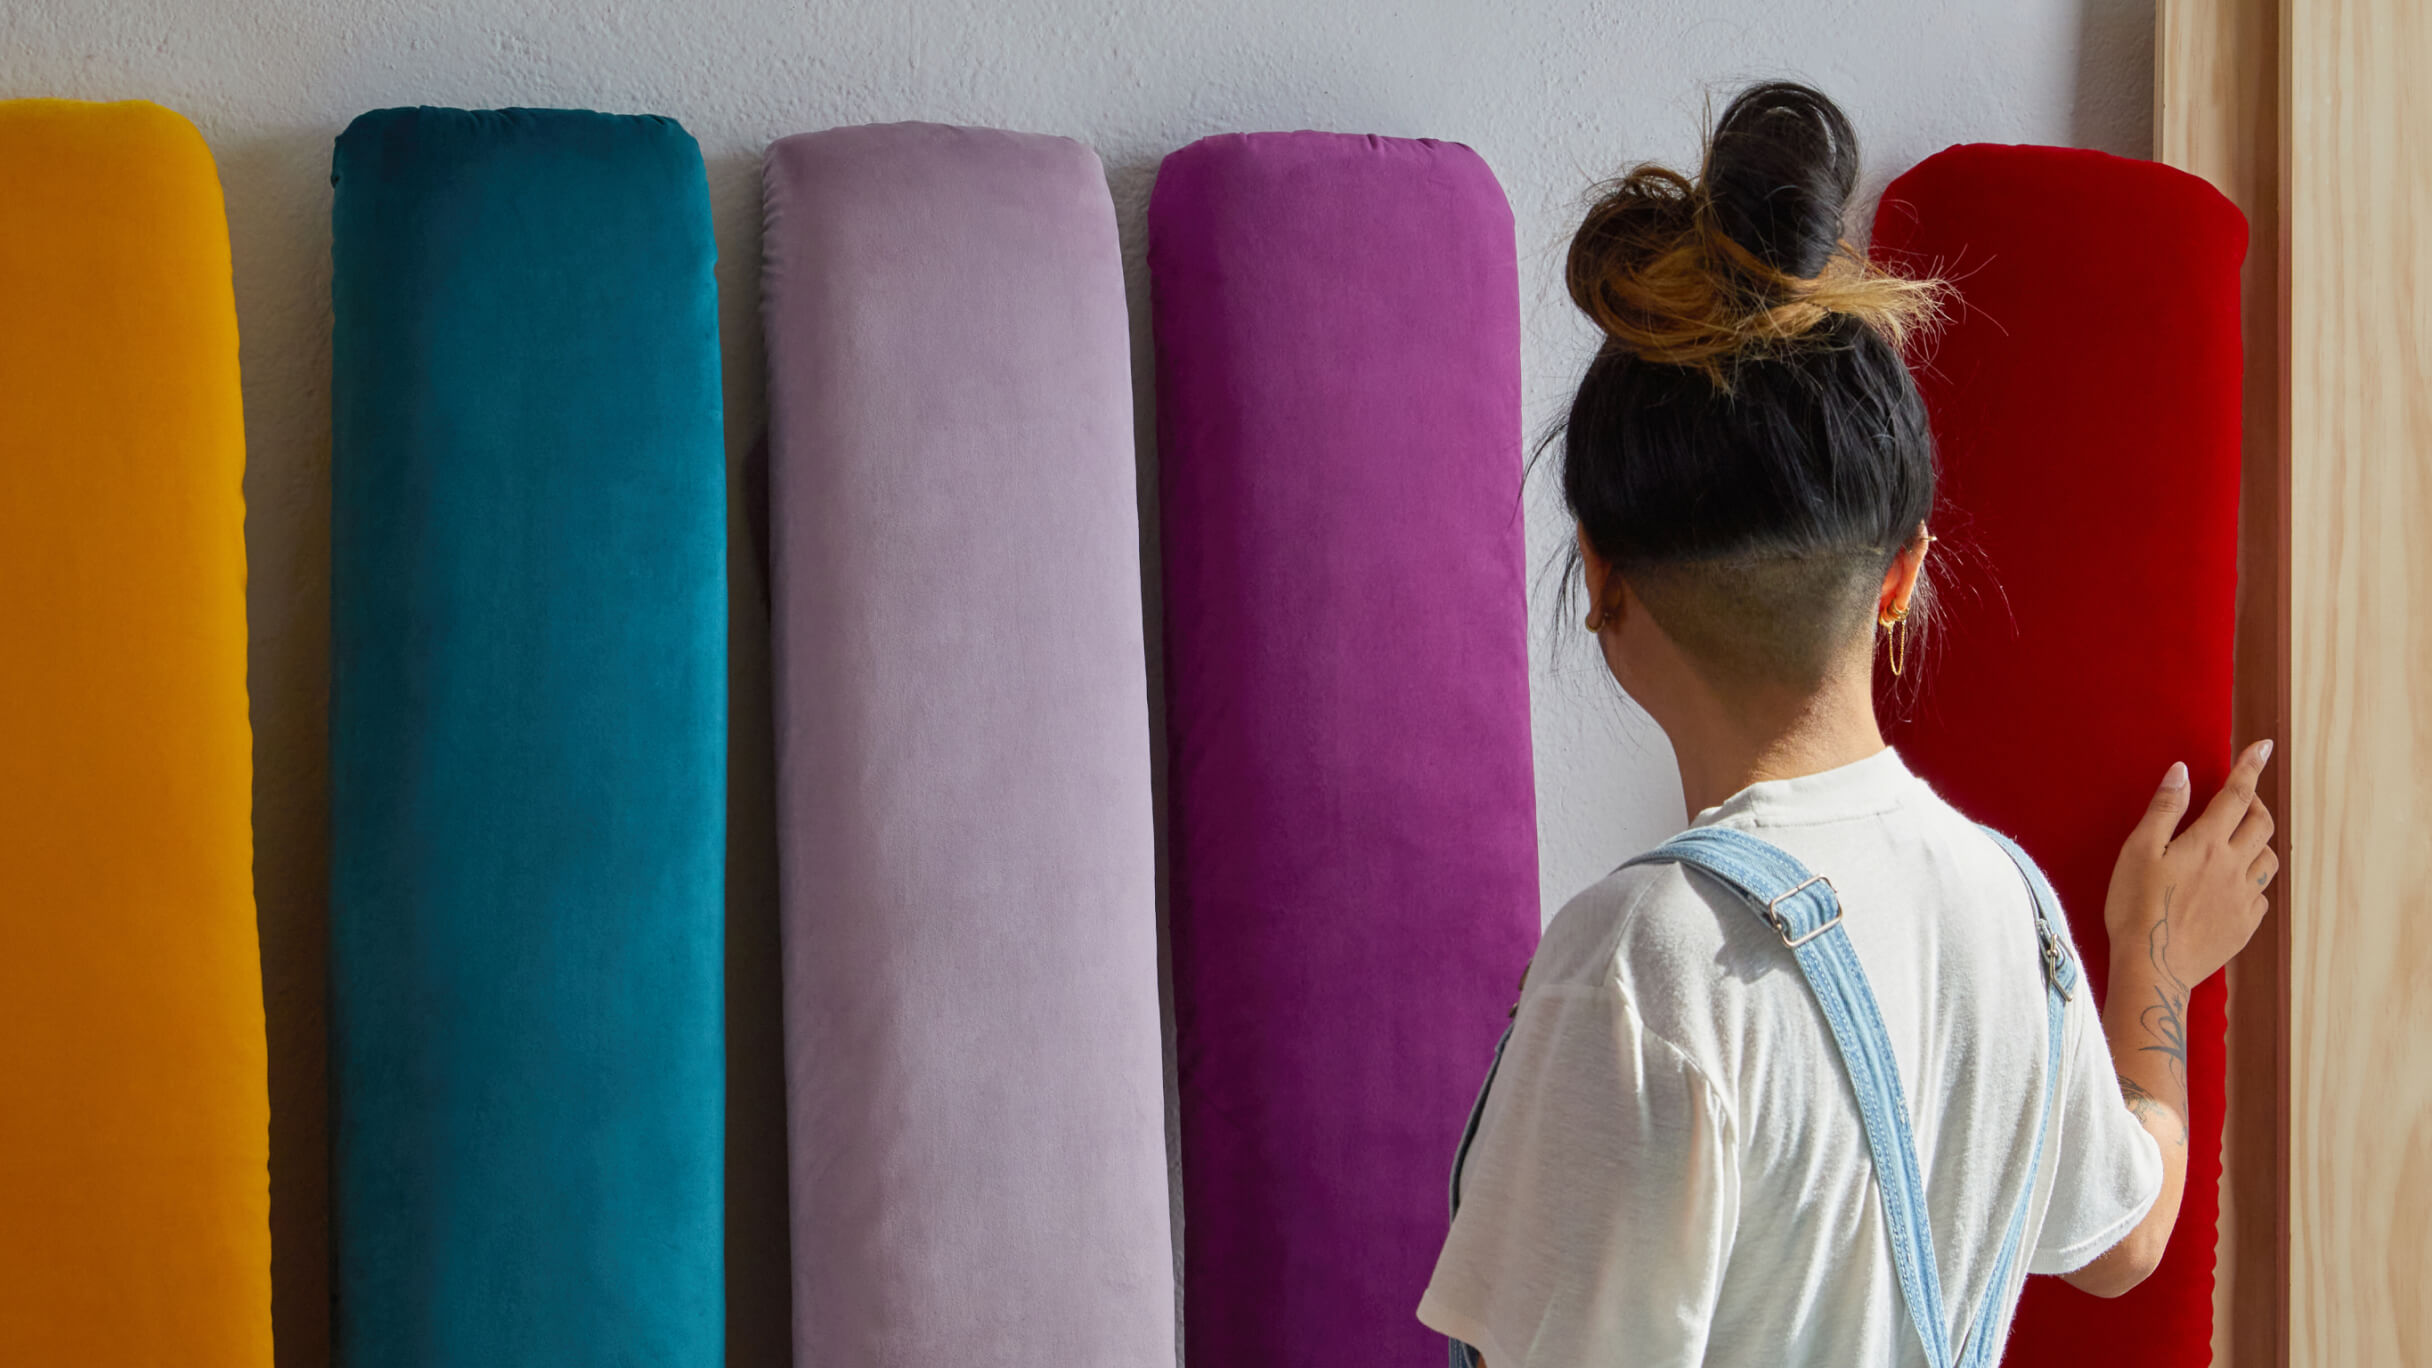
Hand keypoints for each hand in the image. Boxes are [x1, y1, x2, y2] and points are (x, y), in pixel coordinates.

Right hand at [2104, 740, 2277, 994]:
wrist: (2152, 966)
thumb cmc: (2135, 907)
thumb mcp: (2138, 850)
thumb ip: (2164, 810)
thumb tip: (2182, 772)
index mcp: (2207, 844)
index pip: (2237, 795)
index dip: (2250, 767)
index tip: (2263, 745)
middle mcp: (2234, 867)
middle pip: (2262, 824)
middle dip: (2256, 804)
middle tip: (2240, 800)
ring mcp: (2243, 898)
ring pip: (2268, 859)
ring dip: (2258, 842)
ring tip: (2239, 842)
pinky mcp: (2244, 926)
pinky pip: (2261, 895)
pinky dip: (2253, 880)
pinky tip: (2233, 885)